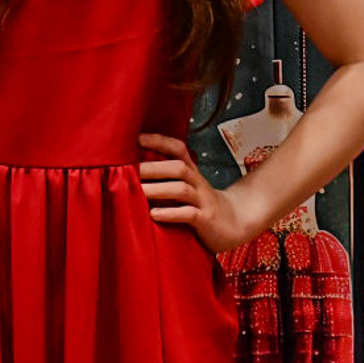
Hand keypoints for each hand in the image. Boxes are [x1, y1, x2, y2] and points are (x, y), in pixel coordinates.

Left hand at [139, 132, 260, 252]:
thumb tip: (134, 170)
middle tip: (128, 170)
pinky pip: (189, 214)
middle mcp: (198, 183)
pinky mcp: (206, 220)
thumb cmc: (202, 205)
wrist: (235, 224)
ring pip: (182, 189)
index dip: (159, 141)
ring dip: (158, 189)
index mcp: (192, 173)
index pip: (178, 149)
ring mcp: (203, 201)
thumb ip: (168, 178)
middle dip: (153, 167)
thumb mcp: (188, 187)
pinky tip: (154, 214)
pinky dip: (171, 213)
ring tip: (138, 191)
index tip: (136, 138)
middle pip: (178, 167)